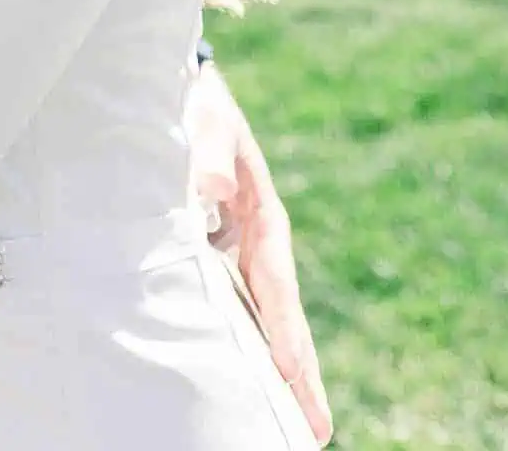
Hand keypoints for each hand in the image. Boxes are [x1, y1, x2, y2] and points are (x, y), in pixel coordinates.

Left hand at [188, 63, 332, 444]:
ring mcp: (238, 250)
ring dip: (275, 366)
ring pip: (260, 316)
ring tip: (294, 424)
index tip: (295, 377)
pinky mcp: (213, 250)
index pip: (276, 287)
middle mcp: (256, 242)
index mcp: (262, 217)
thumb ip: (208, 151)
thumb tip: (211, 188)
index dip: (286, 333)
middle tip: (318, 432)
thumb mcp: (206, 119)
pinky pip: (232, 303)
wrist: (188, 91)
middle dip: (299, 372)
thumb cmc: (199, 104)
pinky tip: (240, 375)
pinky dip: (241, 338)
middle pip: (281, 315)